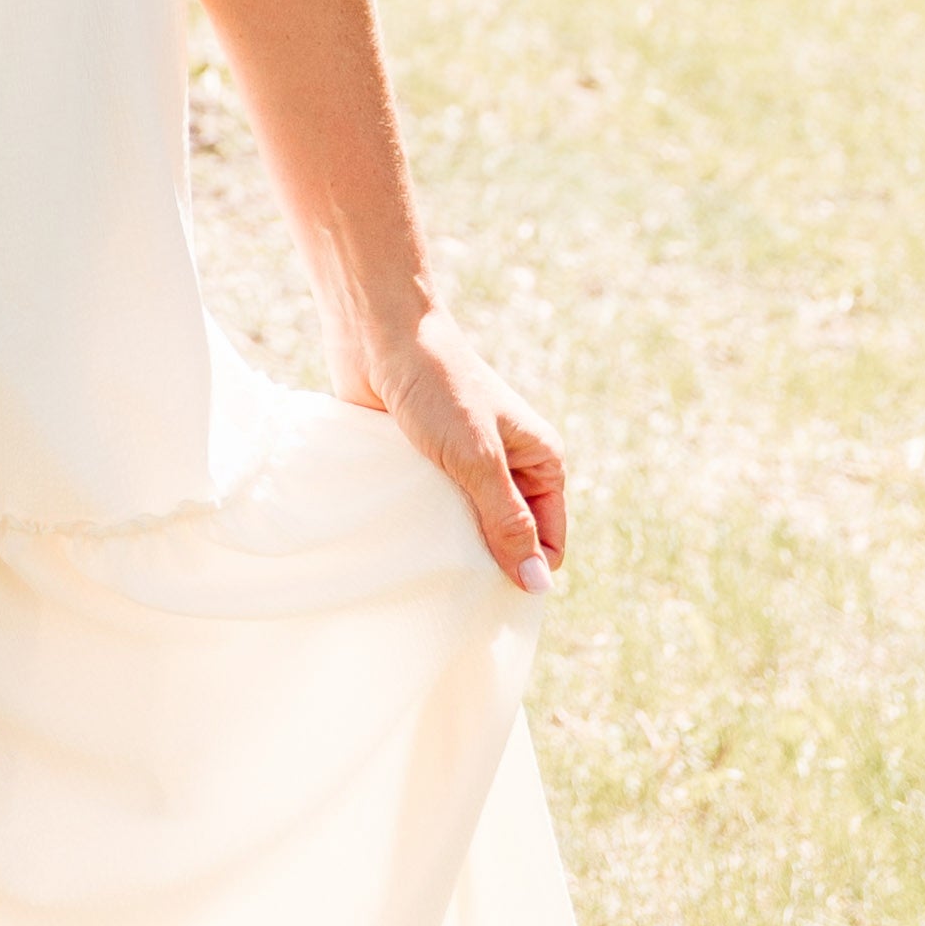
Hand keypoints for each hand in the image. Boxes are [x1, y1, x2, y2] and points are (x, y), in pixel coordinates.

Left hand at [353, 305, 567, 593]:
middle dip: (484, 563)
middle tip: (450, 585)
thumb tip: (539, 586)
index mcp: (540, 460)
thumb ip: (507, 522)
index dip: (525, 571)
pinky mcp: (426, 461)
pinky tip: (401, 540)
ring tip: (423, 562)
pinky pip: (431, 510)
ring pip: (466, 528)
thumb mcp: (477, 460)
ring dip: (447, 544)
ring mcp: (466, 464)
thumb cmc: (436, 387)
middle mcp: (510, 464)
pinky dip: (420, 524)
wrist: (376, 331)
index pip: (548, 543)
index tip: (486, 595)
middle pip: (507, 539)